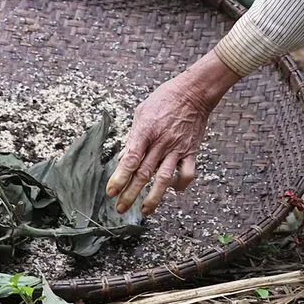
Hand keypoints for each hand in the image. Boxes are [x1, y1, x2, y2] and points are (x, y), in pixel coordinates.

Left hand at [107, 50, 240, 215]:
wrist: (193, 92)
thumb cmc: (164, 99)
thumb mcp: (142, 113)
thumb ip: (134, 136)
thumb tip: (124, 157)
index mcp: (146, 131)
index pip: (130, 159)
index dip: (120, 177)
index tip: (111, 191)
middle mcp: (161, 142)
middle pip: (144, 174)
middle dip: (130, 193)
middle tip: (120, 208)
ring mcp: (177, 149)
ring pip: (164, 179)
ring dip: (153, 198)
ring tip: (144, 211)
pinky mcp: (191, 151)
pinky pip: (187, 174)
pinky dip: (180, 185)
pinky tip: (173, 190)